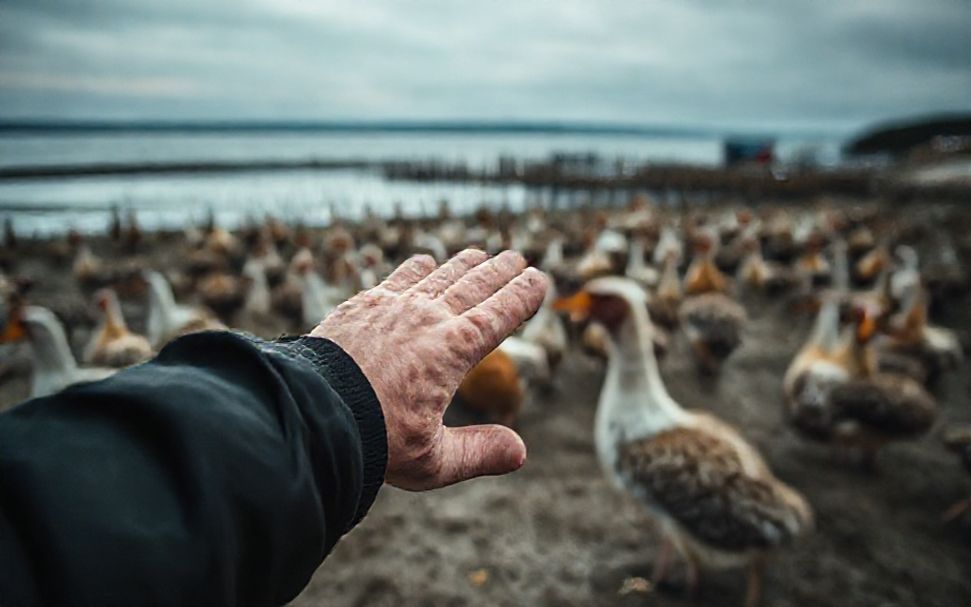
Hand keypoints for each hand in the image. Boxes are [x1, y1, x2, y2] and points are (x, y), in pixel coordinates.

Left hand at [310, 249, 548, 490]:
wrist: (309, 412)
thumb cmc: (372, 441)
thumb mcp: (433, 461)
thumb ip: (478, 452)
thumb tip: (520, 452)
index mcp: (454, 350)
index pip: (501, 313)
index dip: (524, 295)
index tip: (539, 280)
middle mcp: (428, 318)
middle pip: (475, 286)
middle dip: (500, 271)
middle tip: (517, 258)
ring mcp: (394, 307)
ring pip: (440, 276)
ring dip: (464, 264)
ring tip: (480, 255)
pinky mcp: (362, 306)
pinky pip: (398, 278)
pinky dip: (418, 268)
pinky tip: (425, 262)